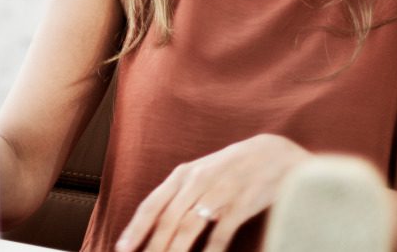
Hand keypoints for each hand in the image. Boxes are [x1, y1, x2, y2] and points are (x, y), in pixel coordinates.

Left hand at [115, 133, 311, 251]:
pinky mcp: (240, 203)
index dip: (135, 229)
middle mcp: (197, 181)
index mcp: (183, 174)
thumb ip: (179, 195)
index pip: (152, 204)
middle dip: (152, 247)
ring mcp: (219, 191)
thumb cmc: (231, 167)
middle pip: (167, 220)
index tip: (121, 249)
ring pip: (188, 228)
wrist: (274, 154)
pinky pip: (220, 233)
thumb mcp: (201, 173)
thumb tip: (155, 223)